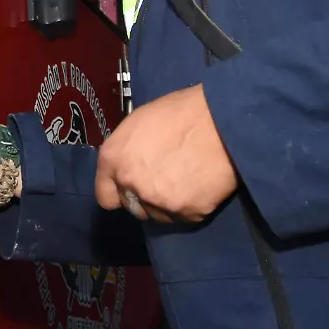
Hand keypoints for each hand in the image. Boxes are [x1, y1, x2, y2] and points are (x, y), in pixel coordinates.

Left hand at [94, 84, 237, 223]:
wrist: (223, 119)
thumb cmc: (181, 112)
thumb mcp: (138, 123)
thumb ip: (126, 152)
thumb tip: (127, 167)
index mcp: (113, 159)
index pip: (105, 196)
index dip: (119, 193)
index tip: (131, 189)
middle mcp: (130, 184)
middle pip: (132, 208)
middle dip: (144, 198)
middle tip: (164, 180)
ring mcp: (159, 202)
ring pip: (158, 216)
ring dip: (166, 204)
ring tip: (185, 181)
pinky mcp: (188, 212)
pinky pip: (185, 217)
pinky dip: (191, 205)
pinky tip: (200, 185)